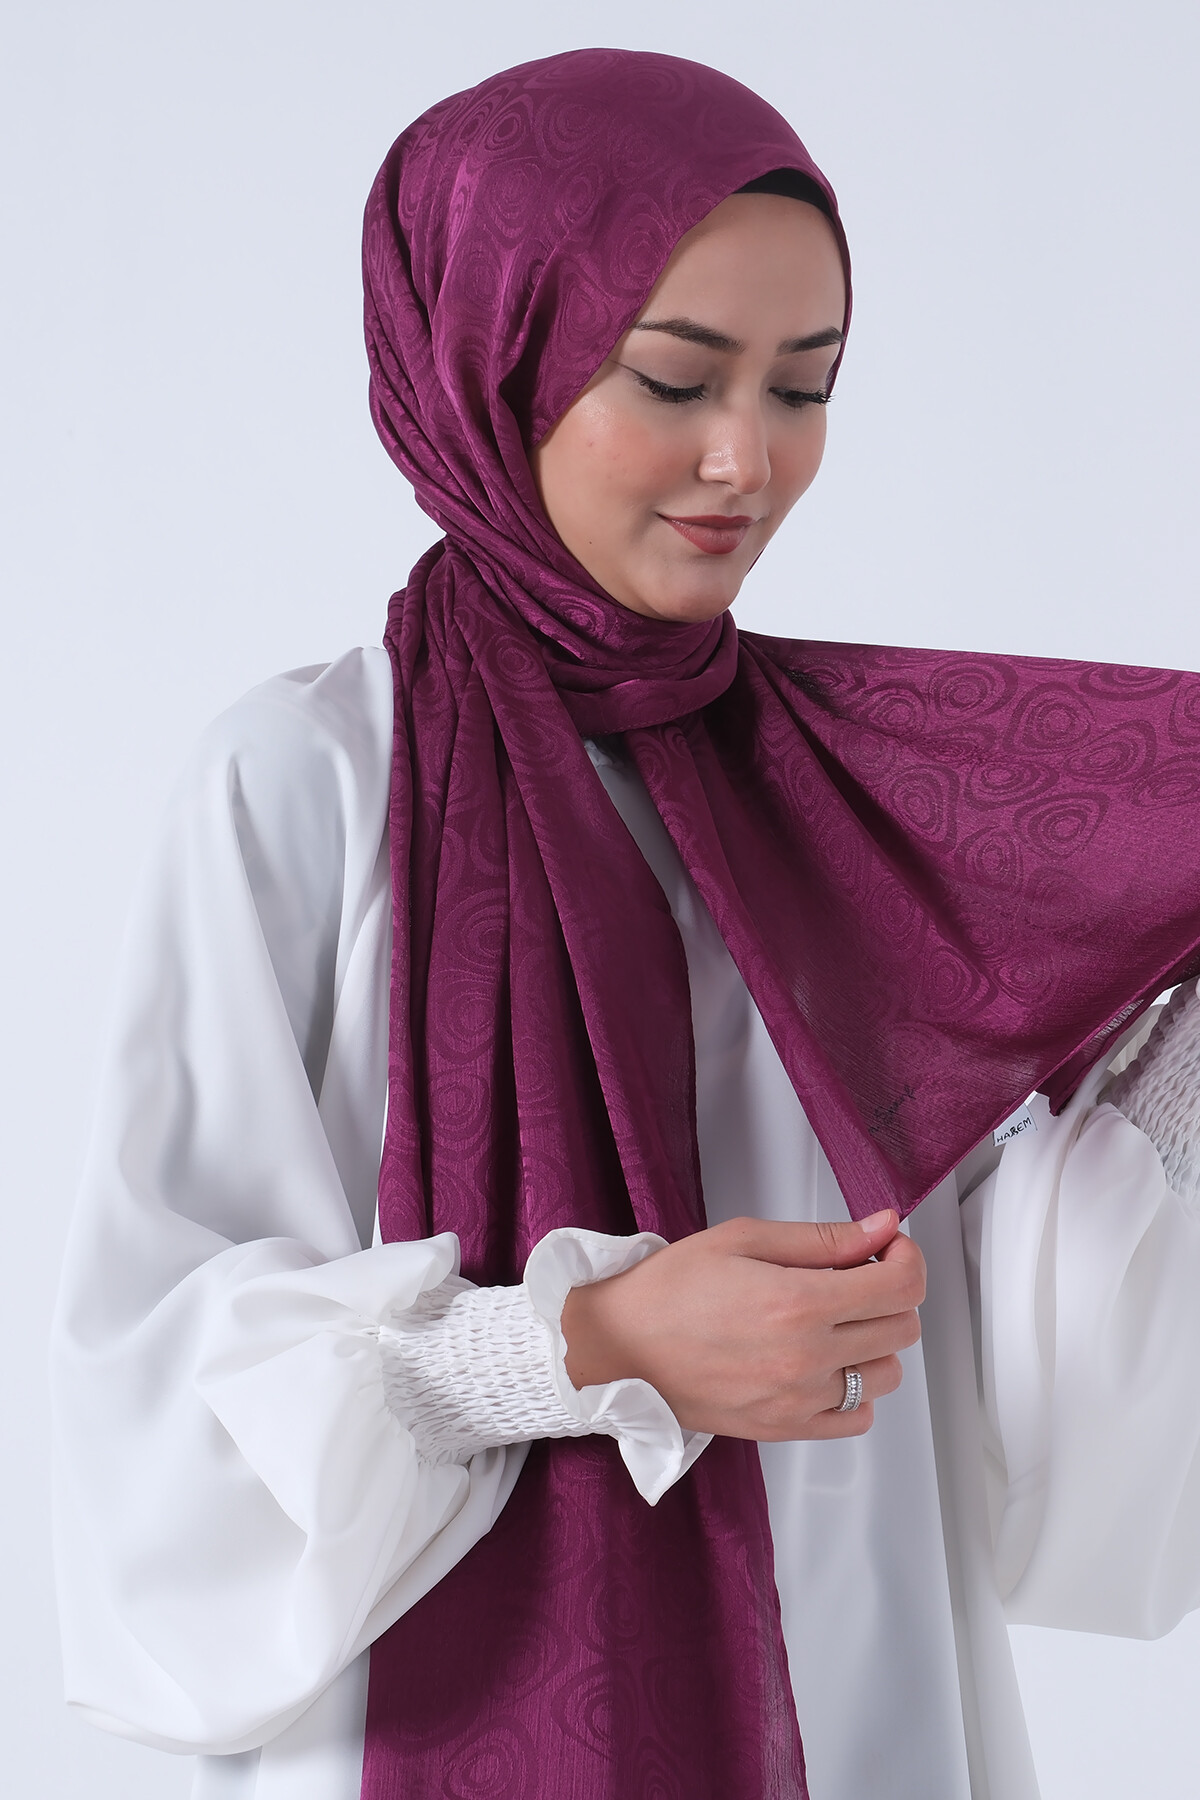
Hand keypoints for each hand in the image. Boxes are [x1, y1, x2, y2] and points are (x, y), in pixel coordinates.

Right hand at [559, 1210, 923, 1440]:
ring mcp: (798, 1400)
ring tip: (834, 1321)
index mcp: (798, 1303)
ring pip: (886, 1374)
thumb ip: (822, 1238)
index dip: (908, 1258)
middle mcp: (806, 1358)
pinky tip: (823, 1363)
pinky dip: (854, 1390)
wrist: (617, 1347)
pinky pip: (856, 1418)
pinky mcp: (784, 1428)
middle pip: (901, 1328)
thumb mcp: (744, 1239)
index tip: (889, 1247)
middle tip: (856, 1274)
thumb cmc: (668, 1289)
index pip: (901, 1286)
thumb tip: (881, 1227)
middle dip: (890, 1292)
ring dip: (874, 1342)